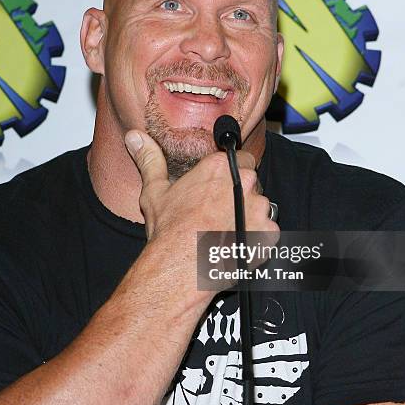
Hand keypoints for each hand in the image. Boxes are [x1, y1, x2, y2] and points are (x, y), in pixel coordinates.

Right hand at [124, 130, 278, 300]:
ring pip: (260, 206)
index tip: (220, 187)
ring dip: (249, 216)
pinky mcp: (268, 232)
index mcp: (220, 166)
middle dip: (240, 194)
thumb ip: (150, 160)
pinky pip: (268, 231)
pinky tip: (236, 244)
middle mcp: (244, 181)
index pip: (239, 158)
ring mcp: (259, 207)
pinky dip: (257, 238)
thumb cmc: (170, 230)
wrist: (182, 266)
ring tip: (226, 231)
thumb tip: (135, 138)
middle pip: (251, 182)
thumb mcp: (155, 191)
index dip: (231, 173)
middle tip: (219, 212)